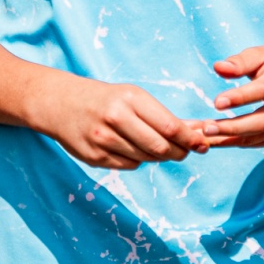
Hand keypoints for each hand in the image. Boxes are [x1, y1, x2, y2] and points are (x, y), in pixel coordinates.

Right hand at [34, 79, 209, 169]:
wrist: (60, 104)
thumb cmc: (106, 99)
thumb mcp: (133, 97)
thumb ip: (162, 116)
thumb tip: (198, 131)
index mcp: (129, 99)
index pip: (169, 126)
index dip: (190, 139)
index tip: (203, 144)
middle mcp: (116, 119)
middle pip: (161, 148)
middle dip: (180, 152)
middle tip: (187, 151)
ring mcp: (103, 140)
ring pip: (146, 159)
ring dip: (158, 156)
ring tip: (156, 145)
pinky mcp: (95, 158)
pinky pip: (129, 166)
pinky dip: (138, 159)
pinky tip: (130, 148)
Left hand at [204, 43, 263, 148]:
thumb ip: (241, 61)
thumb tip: (218, 67)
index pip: (262, 90)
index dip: (239, 97)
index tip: (216, 102)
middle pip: (261, 121)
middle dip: (232, 127)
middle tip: (205, 128)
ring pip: (259, 136)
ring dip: (230, 139)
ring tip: (203, 137)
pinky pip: (259, 143)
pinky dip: (237, 143)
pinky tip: (217, 141)